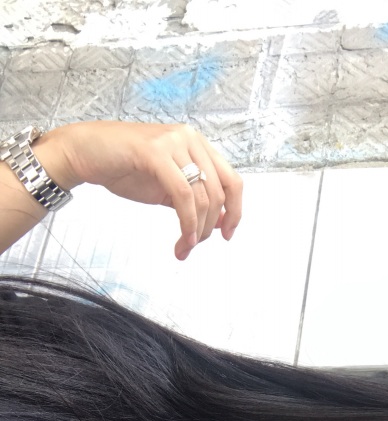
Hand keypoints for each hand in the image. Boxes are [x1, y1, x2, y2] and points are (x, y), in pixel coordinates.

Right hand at [38, 121, 242, 260]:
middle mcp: (189, 138)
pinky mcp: (155, 152)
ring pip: (203, 195)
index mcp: (196, 144)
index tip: (227, 234)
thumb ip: (193, 200)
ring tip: (184, 246)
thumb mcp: (166, 188)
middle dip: (210, 226)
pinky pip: (183, 194)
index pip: (231, 180)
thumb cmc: (122, 167)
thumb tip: (221, 221)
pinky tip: (182, 237)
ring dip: (197, 230)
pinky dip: (187, 221)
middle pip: (220, 191)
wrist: (84, 153)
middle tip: (194, 245)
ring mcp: (173, 142)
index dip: (235, 211)